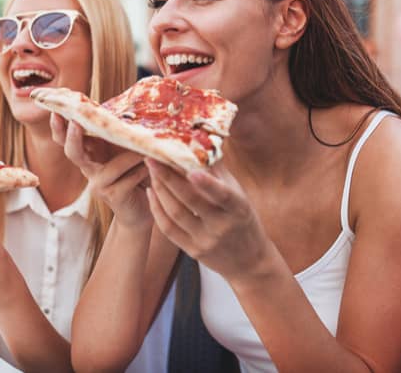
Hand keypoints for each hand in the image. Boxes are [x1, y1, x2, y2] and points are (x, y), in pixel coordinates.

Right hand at [50, 113, 150, 227]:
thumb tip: (128, 110)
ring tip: (146, 149)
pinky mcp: (112, 196)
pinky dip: (141, 172)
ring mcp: (98, 184)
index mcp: (89, 153)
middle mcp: (88, 169)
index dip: (58, 126)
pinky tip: (151, 167)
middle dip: (72, 137)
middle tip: (75, 123)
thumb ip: (120, 134)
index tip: (56, 111)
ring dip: (130, 158)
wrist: (139, 209)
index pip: (66, 138)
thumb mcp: (124, 150)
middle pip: (72, 152)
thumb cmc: (133, 173)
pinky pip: (128, 180)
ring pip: (110, 167)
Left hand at [145, 159, 271, 282]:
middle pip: (190, 201)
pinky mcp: (192, 251)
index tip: (190, 168)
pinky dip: (157, 208)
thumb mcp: (239, 195)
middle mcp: (222, 226)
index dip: (207, 183)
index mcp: (238, 209)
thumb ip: (218, 172)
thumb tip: (200, 140)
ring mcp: (205, 240)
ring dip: (160, 189)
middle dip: (168, 177)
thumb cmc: (242, 219)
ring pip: (175, 213)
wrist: (249, 262)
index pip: (222, 195)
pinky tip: (152, 191)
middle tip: (152, 157)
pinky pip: (168, 229)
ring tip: (151, 170)